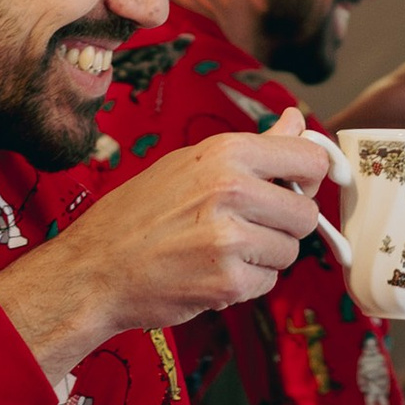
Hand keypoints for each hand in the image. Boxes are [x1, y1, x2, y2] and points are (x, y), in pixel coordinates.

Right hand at [0, 111, 327, 381]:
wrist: (94, 269)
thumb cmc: (139, 214)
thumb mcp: (190, 163)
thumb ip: (253, 147)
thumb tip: (296, 122)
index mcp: (225, 153)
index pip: (308, 157)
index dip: (310, 177)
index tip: (296, 188)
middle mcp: (231, 190)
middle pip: (306, 213)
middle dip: (285, 225)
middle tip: (250, 227)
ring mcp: (231, 238)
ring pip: (290, 251)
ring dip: (265, 256)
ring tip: (222, 250)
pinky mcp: (229, 282)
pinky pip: (268, 282)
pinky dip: (247, 283)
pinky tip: (212, 272)